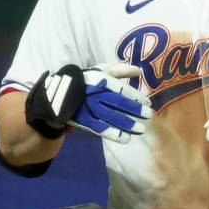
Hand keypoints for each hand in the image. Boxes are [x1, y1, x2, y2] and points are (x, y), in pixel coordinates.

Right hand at [25, 63, 151, 142]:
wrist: (59, 95)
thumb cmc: (85, 80)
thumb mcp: (100, 70)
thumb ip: (120, 70)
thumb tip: (139, 71)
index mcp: (100, 80)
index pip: (121, 89)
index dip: (135, 97)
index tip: (147, 103)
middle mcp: (95, 94)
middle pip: (118, 103)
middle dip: (134, 110)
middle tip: (148, 116)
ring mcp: (89, 108)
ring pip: (111, 117)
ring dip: (127, 124)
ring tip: (140, 129)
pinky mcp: (84, 121)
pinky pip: (100, 128)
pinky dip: (113, 134)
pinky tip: (125, 138)